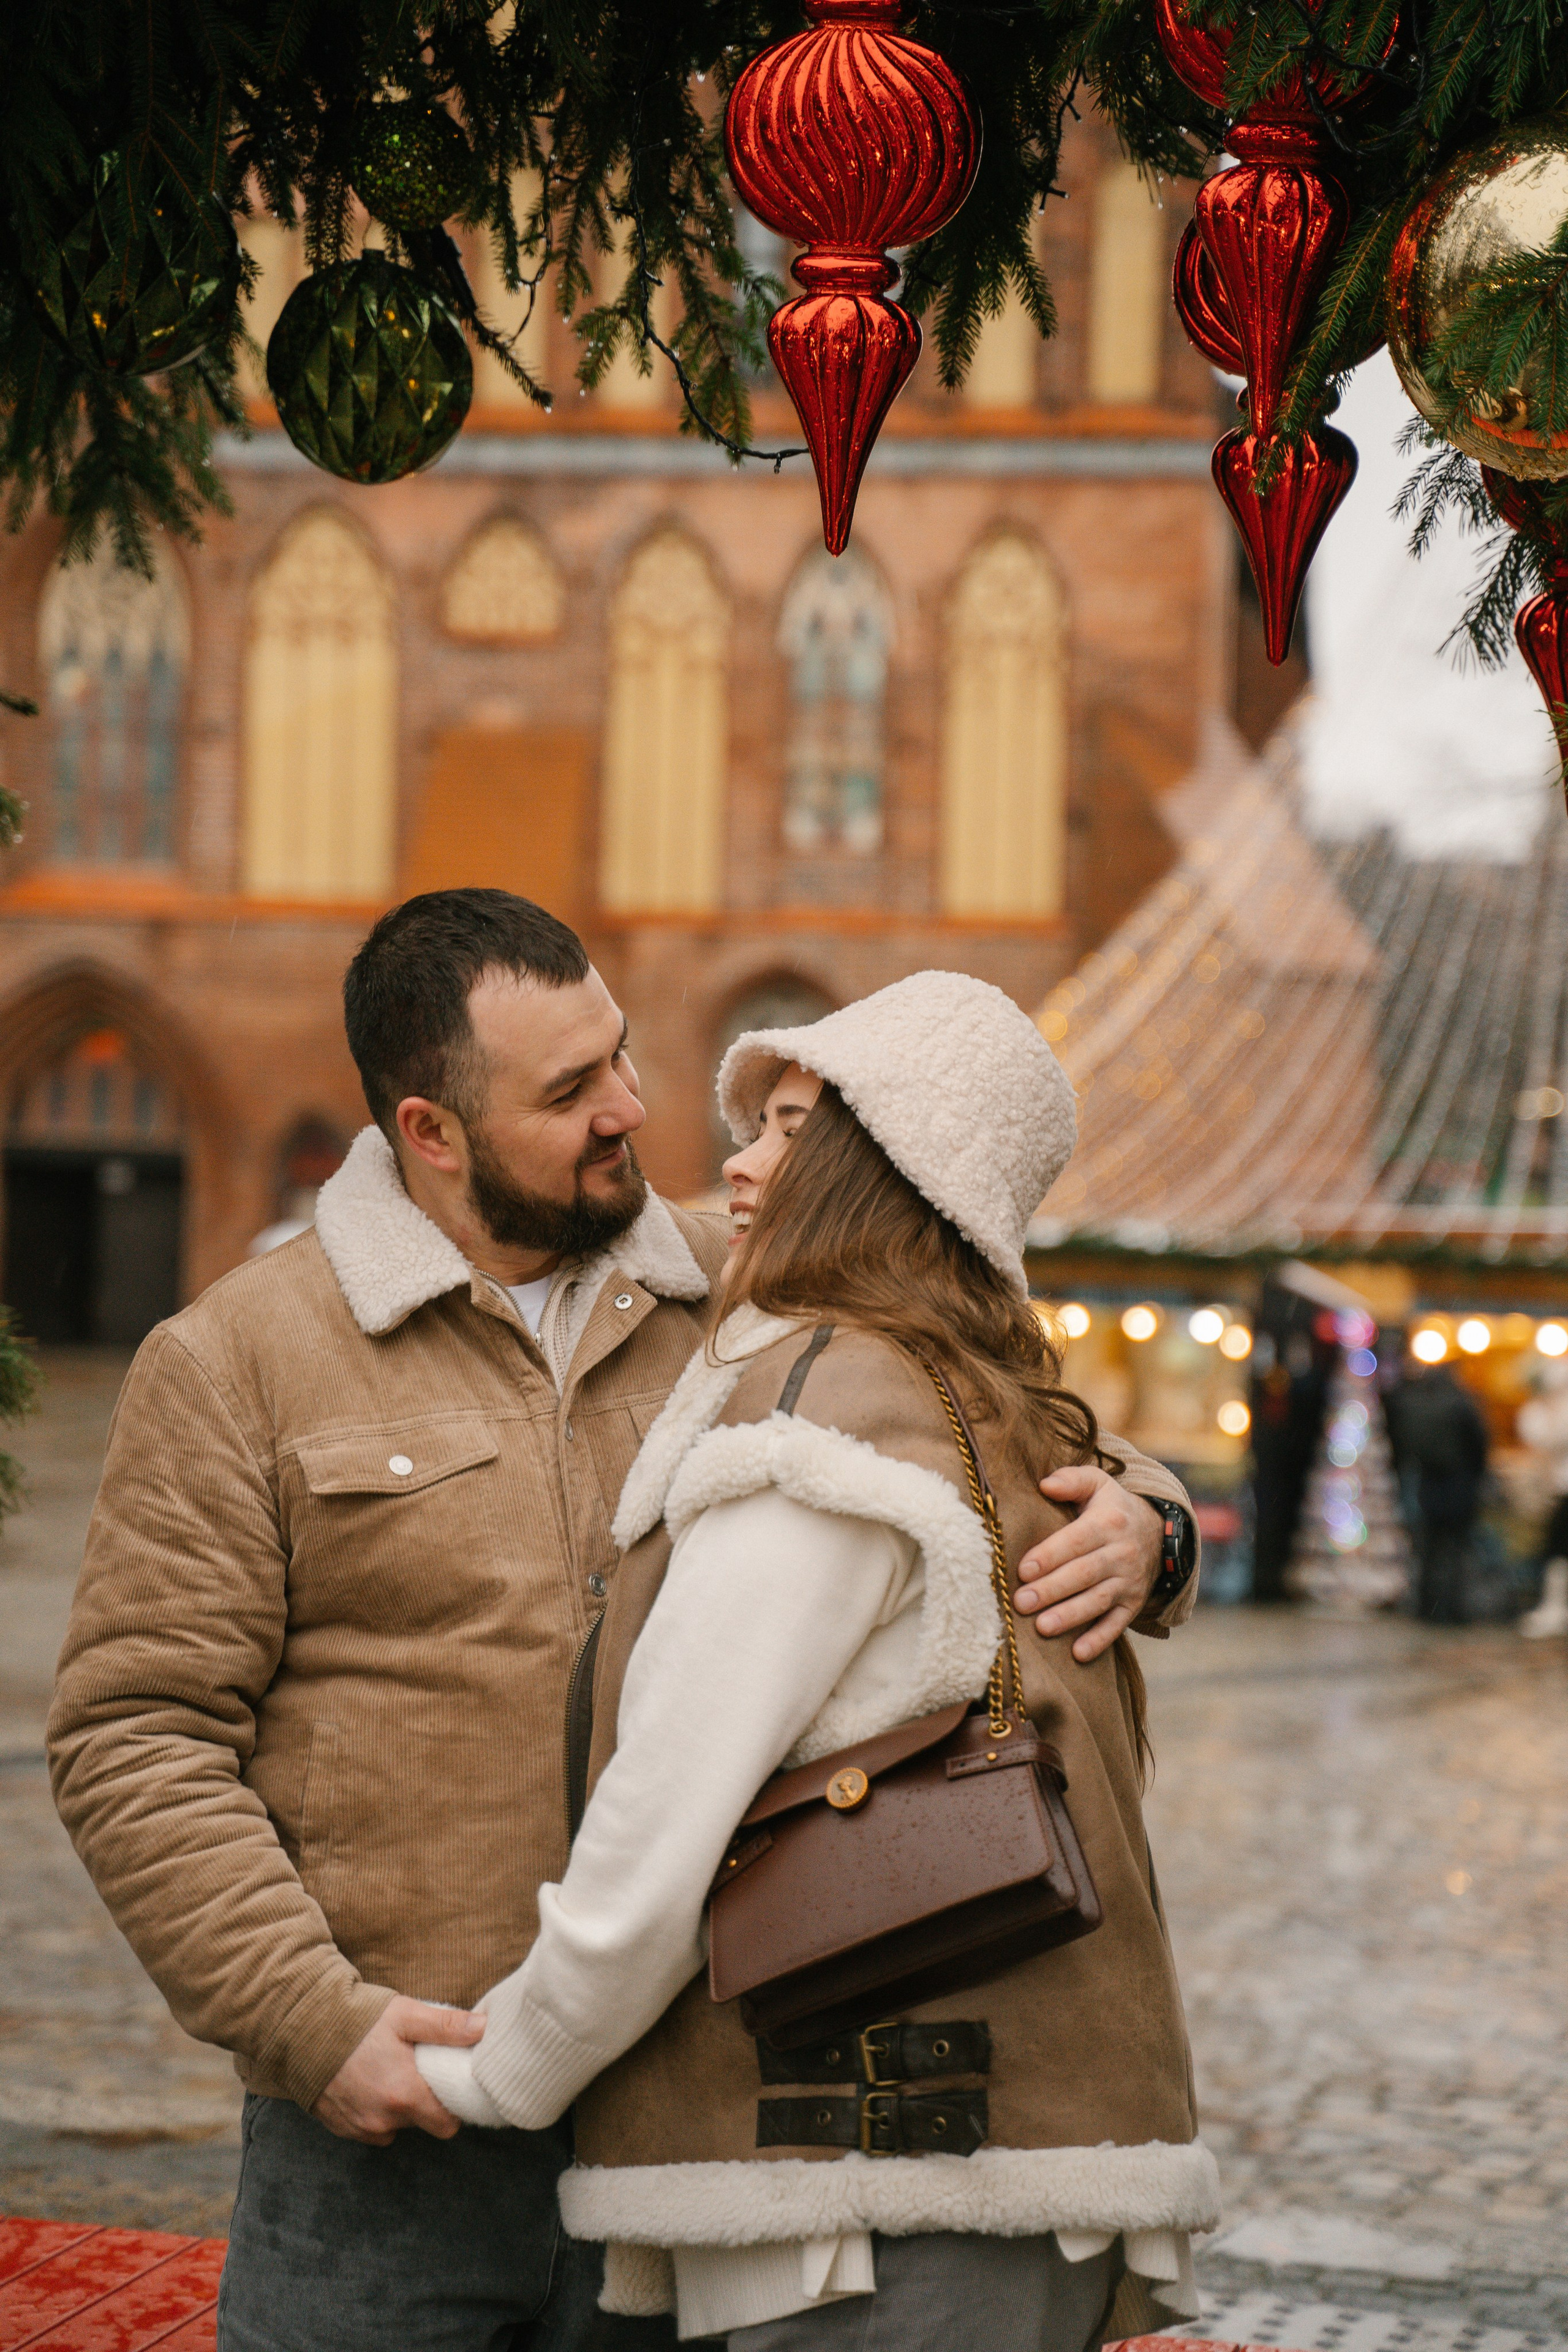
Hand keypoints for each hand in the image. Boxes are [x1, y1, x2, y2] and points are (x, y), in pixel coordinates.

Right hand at [313, 1996, 484, 2145]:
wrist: (301, 2027)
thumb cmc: (357, 2019)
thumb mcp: (406, 2015)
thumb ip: (447, 2027)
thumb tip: (484, 2029)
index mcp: (404, 2095)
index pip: (447, 2125)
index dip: (453, 2107)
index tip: (450, 2085)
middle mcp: (382, 2120)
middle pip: (420, 2124)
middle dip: (424, 2102)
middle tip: (418, 2069)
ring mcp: (358, 2127)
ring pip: (394, 2126)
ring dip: (397, 2107)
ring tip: (390, 2071)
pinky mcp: (340, 2127)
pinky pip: (369, 2127)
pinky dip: (373, 2110)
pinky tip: (368, 2082)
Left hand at [1014, 1467, 1162, 1661]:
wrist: (1158, 1532)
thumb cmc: (1111, 1508)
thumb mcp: (1098, 1484)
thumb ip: (1072, 1480)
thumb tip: (1045, 1484)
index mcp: (1108, 1522)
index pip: (1076, 1540)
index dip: (1050, 1555)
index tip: (1024, 1570)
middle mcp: (1121, 1553)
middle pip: (1083, 1574)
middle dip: (1052, 1589)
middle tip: (1021, 1602)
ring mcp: (1129, 1582)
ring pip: (1098, 1601)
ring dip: (1071, 1616)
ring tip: (1042, 1627)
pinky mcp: (1133, 1604)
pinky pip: (1117, 1624)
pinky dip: (1100, 1640)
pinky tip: (1079, 1654)